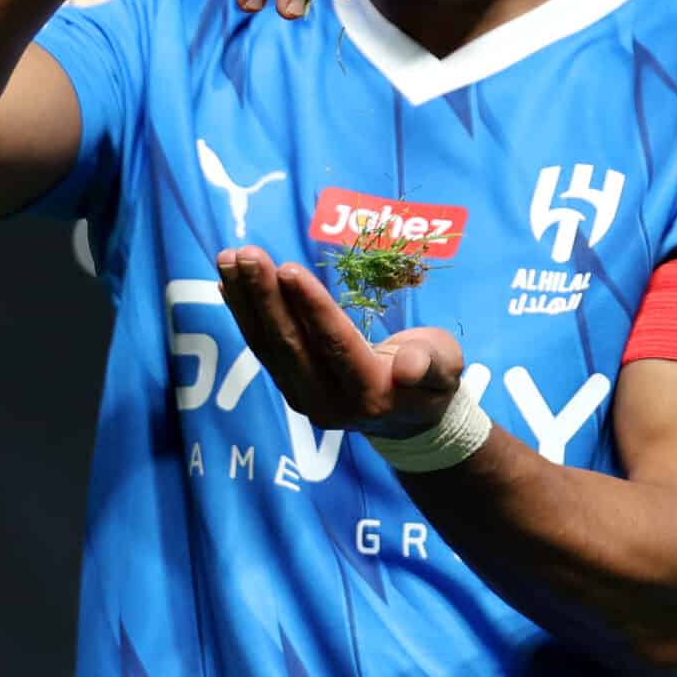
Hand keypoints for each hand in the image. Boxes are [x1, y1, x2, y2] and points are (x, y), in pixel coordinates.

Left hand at [213, 248, 463, 436]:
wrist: (407, 422)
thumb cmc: (432, 382)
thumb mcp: (447, 371)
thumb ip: (433, 366)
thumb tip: (409, 365)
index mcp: (370, 393)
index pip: (334, 344)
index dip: (311, 307)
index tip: (287, 268)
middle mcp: (327, 401)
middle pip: (291, 345)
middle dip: (264, 297)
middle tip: (246, 254)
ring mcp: (303, 397)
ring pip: (268, 345)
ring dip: (245, 300)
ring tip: (229, 258)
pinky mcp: (290, 386)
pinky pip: (263, 346)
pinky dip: (244, 313)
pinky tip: (229, 283)